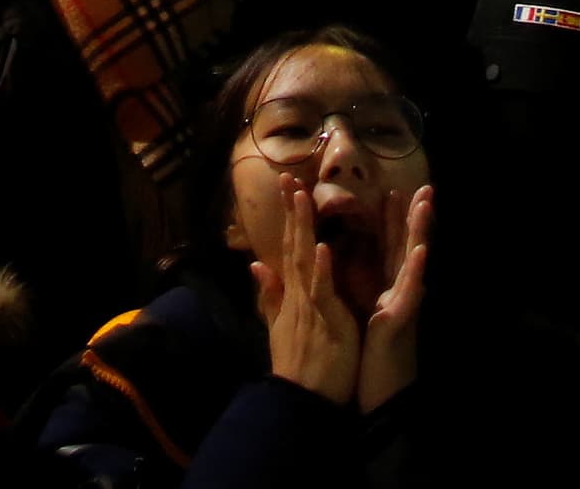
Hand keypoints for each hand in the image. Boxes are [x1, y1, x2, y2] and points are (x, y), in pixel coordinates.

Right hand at [250, 181, 363, 405]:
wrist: (301, 400)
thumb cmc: (298, 365)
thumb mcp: (279, 326)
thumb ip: (270, 294)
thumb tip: (256, 264)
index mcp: (292, 294)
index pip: (289, 248)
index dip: (289, 218)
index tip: (289, 188)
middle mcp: (297, 294)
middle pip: (294, 246)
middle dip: (293, 212)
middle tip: (290, 178)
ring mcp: (308, 305)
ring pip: (305, 260)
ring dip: (303, 229)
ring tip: (301, 198)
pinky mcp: (323, 320)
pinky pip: (321, 291)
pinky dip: (320, 270)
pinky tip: (320, 247)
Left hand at [361, 188, 431, 411]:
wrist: (378, 400)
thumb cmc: (370, 363)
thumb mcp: (363, 324)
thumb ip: (364, 299)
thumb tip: (362, 278)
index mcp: (384, 293)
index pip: (387, 251)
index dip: (390, 223)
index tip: (393, 192)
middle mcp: (397, 295)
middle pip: (405, 249)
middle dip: (414, 218)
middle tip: (423, 186)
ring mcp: (402, 306)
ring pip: (412, 263)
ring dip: (419, 232)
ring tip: (425, 203)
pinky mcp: (400, 322)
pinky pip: (410, 293)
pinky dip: (416, 271)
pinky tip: (422, 251)